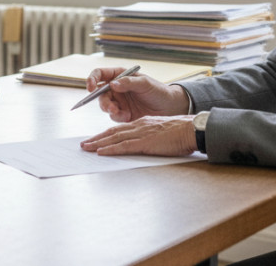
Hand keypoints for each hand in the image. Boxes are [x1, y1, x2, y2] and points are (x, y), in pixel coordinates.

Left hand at [79, 116, 199, 156]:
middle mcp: (138, 126)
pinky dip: (111, 149)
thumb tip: (142, 144)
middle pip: (112, 132)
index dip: (105, 134)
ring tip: (86, 148)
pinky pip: (124, 146)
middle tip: (84, 145)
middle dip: (97, 138)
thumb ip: (149, 136)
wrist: (191, 129)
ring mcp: (141, 134)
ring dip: (98, 144)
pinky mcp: (145, 143)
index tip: (95, 140)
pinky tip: (101, 152)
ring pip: (114, 138)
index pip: (119, 129)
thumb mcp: (161, 132)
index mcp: (142, 123)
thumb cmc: (181, 133)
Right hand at [85, 68, 189, 122]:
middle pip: (99, 93)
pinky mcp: (122, 114)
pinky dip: (118, 117)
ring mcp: (119, 101)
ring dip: (110, 110)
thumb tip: (112, 83)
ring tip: (121, 113)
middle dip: (103, 101)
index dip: (92, 79)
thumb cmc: (159, 91)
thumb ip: (128, 82)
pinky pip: (113, 116)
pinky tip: (128, 116)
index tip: (90, 87)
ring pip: (105, 106)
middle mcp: (116, 88)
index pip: (100, 74)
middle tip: (111, 108)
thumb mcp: (145, 83)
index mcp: (120, 76)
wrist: (170, 108)